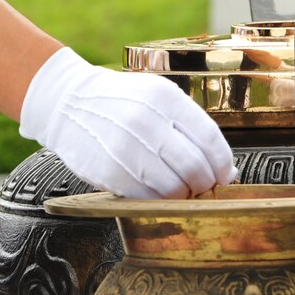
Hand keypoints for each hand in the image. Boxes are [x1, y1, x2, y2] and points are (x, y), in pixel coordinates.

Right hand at [19, 48, 237, 198]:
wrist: (68, 103)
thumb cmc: (120, 102)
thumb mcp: (157, 95)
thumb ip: (191, 126)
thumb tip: (226, 169)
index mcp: (165, 97)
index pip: (210, 140)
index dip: (222, 164)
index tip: (223, 175)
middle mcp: (147, 120)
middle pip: (195, 168)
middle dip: (204, 184)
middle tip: (199, 186)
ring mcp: (126, 147)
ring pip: (174, 188)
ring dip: (181, 195)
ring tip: (175, 188)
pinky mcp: (109, 171)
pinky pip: (147, 197)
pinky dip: (157, 199)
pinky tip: (152, 188)